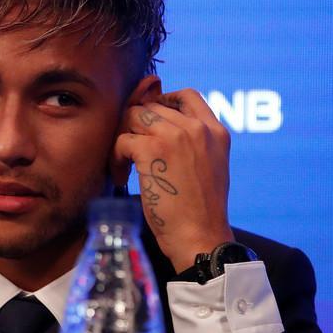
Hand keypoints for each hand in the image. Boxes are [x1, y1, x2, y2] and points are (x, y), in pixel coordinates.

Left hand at [113, 88, 234, 272]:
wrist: (200, 237)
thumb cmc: (199, 209)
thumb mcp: (208, 165)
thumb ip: (192, 140)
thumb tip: (157, 120)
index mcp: (216, 131)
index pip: (185, 95)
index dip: (160, 101)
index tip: (148, 123)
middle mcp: (197, 128)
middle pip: (151, 105)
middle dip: (135, 126)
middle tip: (130, 152)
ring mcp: (174, 136)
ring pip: (132, 117)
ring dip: (123, 139)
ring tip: (125, 165)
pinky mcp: (151, 150)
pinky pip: (121, 140)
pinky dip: (116, 159)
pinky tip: (122, 178)